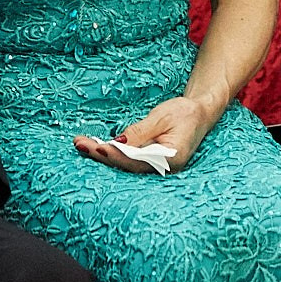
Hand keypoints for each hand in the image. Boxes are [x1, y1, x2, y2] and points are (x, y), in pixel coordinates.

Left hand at [75, 94, 212, 173]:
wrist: (200, 114)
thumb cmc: (185, 113)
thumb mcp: (162, 117)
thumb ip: (140, 132)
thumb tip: (118, 142)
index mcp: (170, 158)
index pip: (137, 160)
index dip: (116, 154)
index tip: (98, 146)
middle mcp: (163, 168)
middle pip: (126, 165)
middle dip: (102, 154)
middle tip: (80, 144)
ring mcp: (157, 168)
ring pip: (125, 164)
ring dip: (103, 154)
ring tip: (81, 144)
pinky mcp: (151, 162)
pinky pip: (128, 160)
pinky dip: (112, 152)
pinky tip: (96, 147)